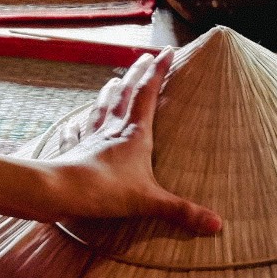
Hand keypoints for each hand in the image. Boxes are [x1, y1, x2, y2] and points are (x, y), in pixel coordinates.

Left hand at [44, 50, 221, 232]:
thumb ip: (183, 212)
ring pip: (102, 109)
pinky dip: (76, 126)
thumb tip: (218, 226)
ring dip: (109, 94)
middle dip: (136, 74)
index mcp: (135, 134)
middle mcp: (112, 130)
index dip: (159, 71)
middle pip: (126, 94)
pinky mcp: (73, 152)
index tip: (167, 52)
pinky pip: (76, 134)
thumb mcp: (149, 202)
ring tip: (112, 81)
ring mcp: (90, 139)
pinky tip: (72, 123)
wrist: (58, 191)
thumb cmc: (103, 191)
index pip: (148, 93)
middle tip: (144, 57)